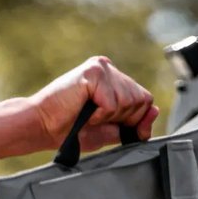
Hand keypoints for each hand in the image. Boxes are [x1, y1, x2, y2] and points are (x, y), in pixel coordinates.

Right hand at [28, 56, 158, 152]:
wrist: (42, 127)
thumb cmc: (70, 131)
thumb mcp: (108, 131)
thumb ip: (132, 124)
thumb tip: (155, 112)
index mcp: (113, 79)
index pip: (144, 98)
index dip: (138, 119)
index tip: (118, 127)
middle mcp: (109, 68)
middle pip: (141, 99)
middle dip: (122, 118)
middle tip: (95, 119)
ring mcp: (101, 67)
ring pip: (129, 100)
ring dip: (109, 117)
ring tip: (88, 114)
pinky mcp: (94, 72)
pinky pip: (113, 102)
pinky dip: (100, 114)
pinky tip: (84, 111)